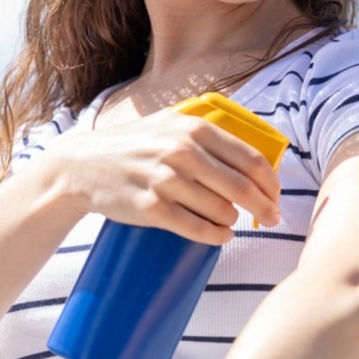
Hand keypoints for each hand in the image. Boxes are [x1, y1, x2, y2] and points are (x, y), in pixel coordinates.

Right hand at [48, 109, 281, 243]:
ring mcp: (165, 181)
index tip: (277, 195)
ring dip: (234, 220)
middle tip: (274, 218)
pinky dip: (216, 236)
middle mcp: (182, 152)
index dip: (271, 182)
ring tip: (232, 221)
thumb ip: (208, 132)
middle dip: (265, 207)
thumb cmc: (134, 144)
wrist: (81, 165)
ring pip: (221, 211)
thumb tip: (251, 152)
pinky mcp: (150, 208)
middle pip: (242, 188)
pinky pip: (197, 229)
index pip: (250, 159)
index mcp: (194, 128)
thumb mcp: (171, 123)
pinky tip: (222, 235)